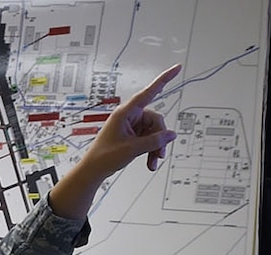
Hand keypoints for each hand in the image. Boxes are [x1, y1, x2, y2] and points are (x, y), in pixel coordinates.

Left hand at [49, 64, 180, 218]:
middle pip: (155, 120)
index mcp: (125, 113)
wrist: (93, 171)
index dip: (164, 79)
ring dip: (156, 147)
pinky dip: (151, 150)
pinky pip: (149, 138)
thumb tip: (171, 135)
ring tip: (153, 161)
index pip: (148, 92)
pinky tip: (150, 161)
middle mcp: (129, 116)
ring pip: (154, 131)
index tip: (177, 68)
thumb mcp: (132, 149)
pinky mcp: (132, 135)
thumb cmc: (103, 157)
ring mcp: (131, 126)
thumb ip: (154, 141)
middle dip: (159, 138)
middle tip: (159, 154)